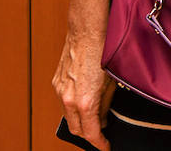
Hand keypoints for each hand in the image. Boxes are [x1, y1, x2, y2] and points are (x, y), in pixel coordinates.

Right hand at [53, 32, 115, 150]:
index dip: (99, 144)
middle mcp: (69, 99)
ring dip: (80, 121)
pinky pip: (63, 102)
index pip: (91, 134)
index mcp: (85, 102)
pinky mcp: (56, 82)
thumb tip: (104, 118)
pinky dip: (73, 107)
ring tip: (95, 117)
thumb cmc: (104, 52)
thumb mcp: (114, 82)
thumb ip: (107, 105)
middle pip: (76, 129)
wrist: (87, 30)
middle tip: (102, 134)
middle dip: (89, 135)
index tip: (106, 147)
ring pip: (68, 116)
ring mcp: (60, 90)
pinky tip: (84, 102)